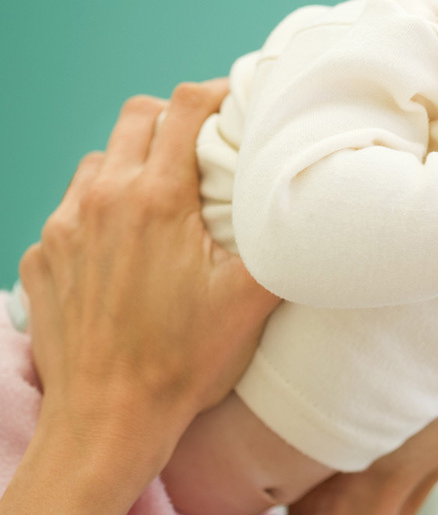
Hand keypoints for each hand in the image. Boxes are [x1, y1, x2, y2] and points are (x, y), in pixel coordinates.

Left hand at [20, 81, 279, 452]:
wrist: (108, 419)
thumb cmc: (183, 361)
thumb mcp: (251, 298)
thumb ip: (283, 240)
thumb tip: (318, 208)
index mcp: (157, 199)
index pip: (184, 109)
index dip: (214, 94)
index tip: (234, 104)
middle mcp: (102, 200)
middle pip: (136, 117)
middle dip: (173, 120)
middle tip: (201, 146)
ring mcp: (63, 227)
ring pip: (99, 161)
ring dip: (132, 164)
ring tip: (161, 199)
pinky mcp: (41, 257)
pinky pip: (70, 209)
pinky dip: (100, 212)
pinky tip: (124, 250)